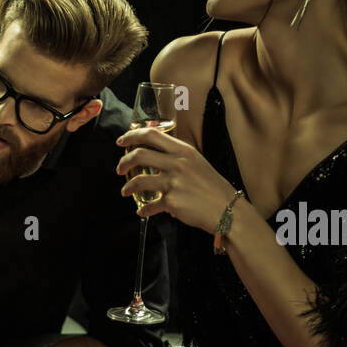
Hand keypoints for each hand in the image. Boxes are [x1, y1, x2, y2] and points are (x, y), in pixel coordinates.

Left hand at [116, 127, 239, 232]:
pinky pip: (149, 206)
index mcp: (183, 151)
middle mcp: (177, 163)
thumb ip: (176, 157)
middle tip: (119, 169)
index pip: (152, 134)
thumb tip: (155, 154)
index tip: (121, 140)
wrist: (227, 209)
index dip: (132, 136)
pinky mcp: (172, 202)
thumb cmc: (212, 186)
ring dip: (127, 188)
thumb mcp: (196, 162)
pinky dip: (143, 210)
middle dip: (124, 162)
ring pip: (138, 181)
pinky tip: (142, 211)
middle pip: (139, 155)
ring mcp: (173, 183)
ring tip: (125, 192)